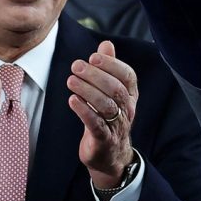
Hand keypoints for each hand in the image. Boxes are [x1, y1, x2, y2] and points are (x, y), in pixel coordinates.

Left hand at [67, 40, 139, 187]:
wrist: (110, 156)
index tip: (93, 56)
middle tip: (76, 65)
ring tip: (70, 80)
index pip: (127, 76)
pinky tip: (72, 100)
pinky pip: (96, 124)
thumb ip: (109, 67)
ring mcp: (117, 125)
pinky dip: (84, 111)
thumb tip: (106, 43)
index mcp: (130, 96)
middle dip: (96, 75)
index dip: (112, 65)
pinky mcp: (103, 140)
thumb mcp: (111, 93)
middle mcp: (127, 109)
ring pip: (106, 105)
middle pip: (115, 89)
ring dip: (87, 91)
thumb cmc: (108, 118)